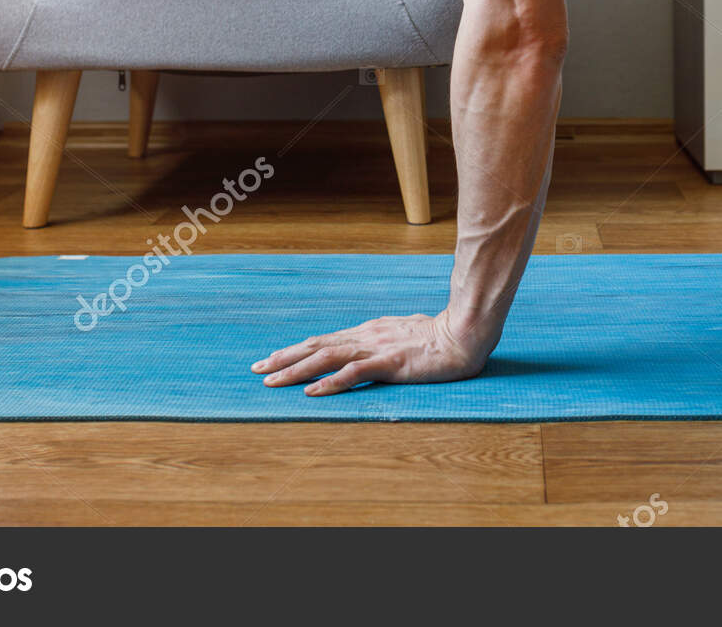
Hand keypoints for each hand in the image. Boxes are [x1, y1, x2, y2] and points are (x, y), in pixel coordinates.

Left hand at [252, 309, 492, 395]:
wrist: (464, 334)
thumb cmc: (440, 336)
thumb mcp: (405, 334)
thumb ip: (386, 340)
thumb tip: (375, 346)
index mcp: (369, 331)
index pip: (324, 340)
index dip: (296, 349)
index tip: (272, 358)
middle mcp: (366, 336)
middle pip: (317, 345)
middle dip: (284, 358)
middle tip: (257, 369)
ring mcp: (376, 347)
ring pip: (327, 357)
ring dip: (297, 370)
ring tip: (273, 381)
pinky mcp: (390, 363)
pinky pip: (354, 373)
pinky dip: (330, 382)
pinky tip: (312, 391)